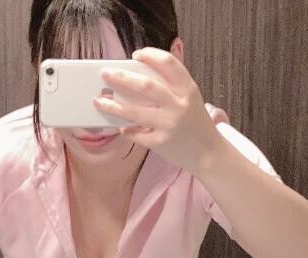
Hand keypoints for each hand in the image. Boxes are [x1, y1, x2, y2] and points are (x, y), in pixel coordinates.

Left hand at [93, 47, 227, 174]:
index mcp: (188, 89)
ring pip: (134, 112)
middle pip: (146, 86)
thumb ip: (174, 80)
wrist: (208, 153)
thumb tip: (151, 59)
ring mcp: (169, 125)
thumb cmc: (195, 123)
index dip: (150, 55)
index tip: (135, 55)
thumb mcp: (191, 97)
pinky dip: (126, 130)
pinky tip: (120, 128)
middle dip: (122, 78)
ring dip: (113, 106)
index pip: (168, 63)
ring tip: (99, 101)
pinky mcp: (160, 143)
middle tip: (105, 74)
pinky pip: (136, 134)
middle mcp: (178, 105)